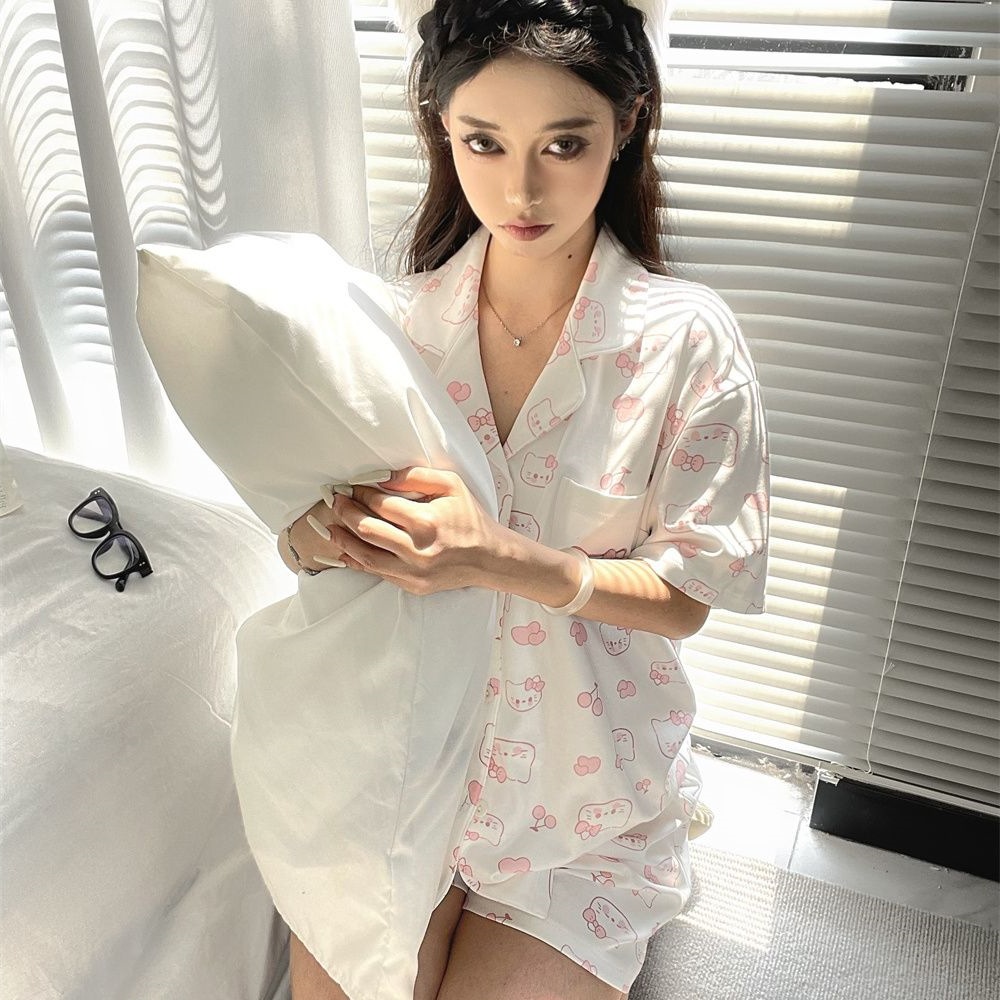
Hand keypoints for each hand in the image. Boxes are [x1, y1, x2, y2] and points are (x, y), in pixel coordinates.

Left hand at [323, 467, 503, 594]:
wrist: (489, 558)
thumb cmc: (470, 518)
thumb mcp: (451, 485)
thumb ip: (415, 477)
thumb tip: (381, 477)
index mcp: (427, 521)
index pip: (380, 504)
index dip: (361, 493)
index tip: (351, 486)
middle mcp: (417, 550)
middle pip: (367, 529)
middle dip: (345, 512)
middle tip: (335, 500)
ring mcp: (413, 572)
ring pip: (366, 555)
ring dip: (343, 539)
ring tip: (330, 526)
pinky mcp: (412, 586)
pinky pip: (377, 573)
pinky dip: (357, 561)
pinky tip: (345, 550)